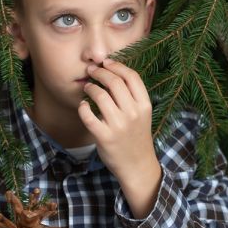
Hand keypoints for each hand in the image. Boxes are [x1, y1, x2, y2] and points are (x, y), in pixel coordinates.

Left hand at [78, 58, 161, 217]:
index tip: (106, 62)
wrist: (137, 166)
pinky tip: (83, 105)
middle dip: (100, 72)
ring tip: (87, 87)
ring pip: (100, 96)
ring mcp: (119, 126)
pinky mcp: (104, 137)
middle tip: (91, 70)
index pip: (131, 76)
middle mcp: (133, 114)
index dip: (117, 65)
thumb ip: (132, 96)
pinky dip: (82, 107)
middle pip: (114, 82)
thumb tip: (112, 72)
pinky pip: (88, 116)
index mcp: (145, 105)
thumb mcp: (142, 114)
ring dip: (91, 87)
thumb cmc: (137, 136)